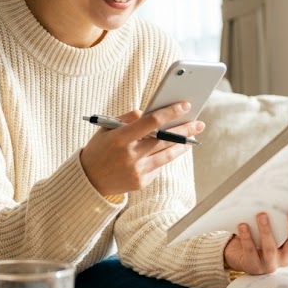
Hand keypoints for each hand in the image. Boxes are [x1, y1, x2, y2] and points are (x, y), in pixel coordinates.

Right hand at [80, 103, 204, 196]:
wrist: (89, 181)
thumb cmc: (99, 149)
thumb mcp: (105, 129)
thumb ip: (126, 119)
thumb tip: (148, 113)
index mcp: (120, 138)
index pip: (151, 122)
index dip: (170, 113)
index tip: (185, 105)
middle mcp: (130, 156)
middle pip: (164, 140)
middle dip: (184, 130)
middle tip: (199, 123)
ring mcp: (137, 171)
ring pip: (167, 155)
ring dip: (182, 145)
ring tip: (193, 138)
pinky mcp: (141, 182)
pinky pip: (158, 166)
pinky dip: (164, 157)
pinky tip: (171, 150)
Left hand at [223, 211, 287, 274]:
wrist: (237, 257)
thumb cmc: (256, 240)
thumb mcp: (271, 231)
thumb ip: (278, 220)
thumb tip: (284, 196)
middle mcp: (284, 258)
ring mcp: (269, 264)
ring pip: (270, 248)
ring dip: (267, 231)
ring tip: (262, 215)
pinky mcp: (253, 266)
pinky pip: (250, 251)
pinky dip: (247, 237)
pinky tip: (243, 226)